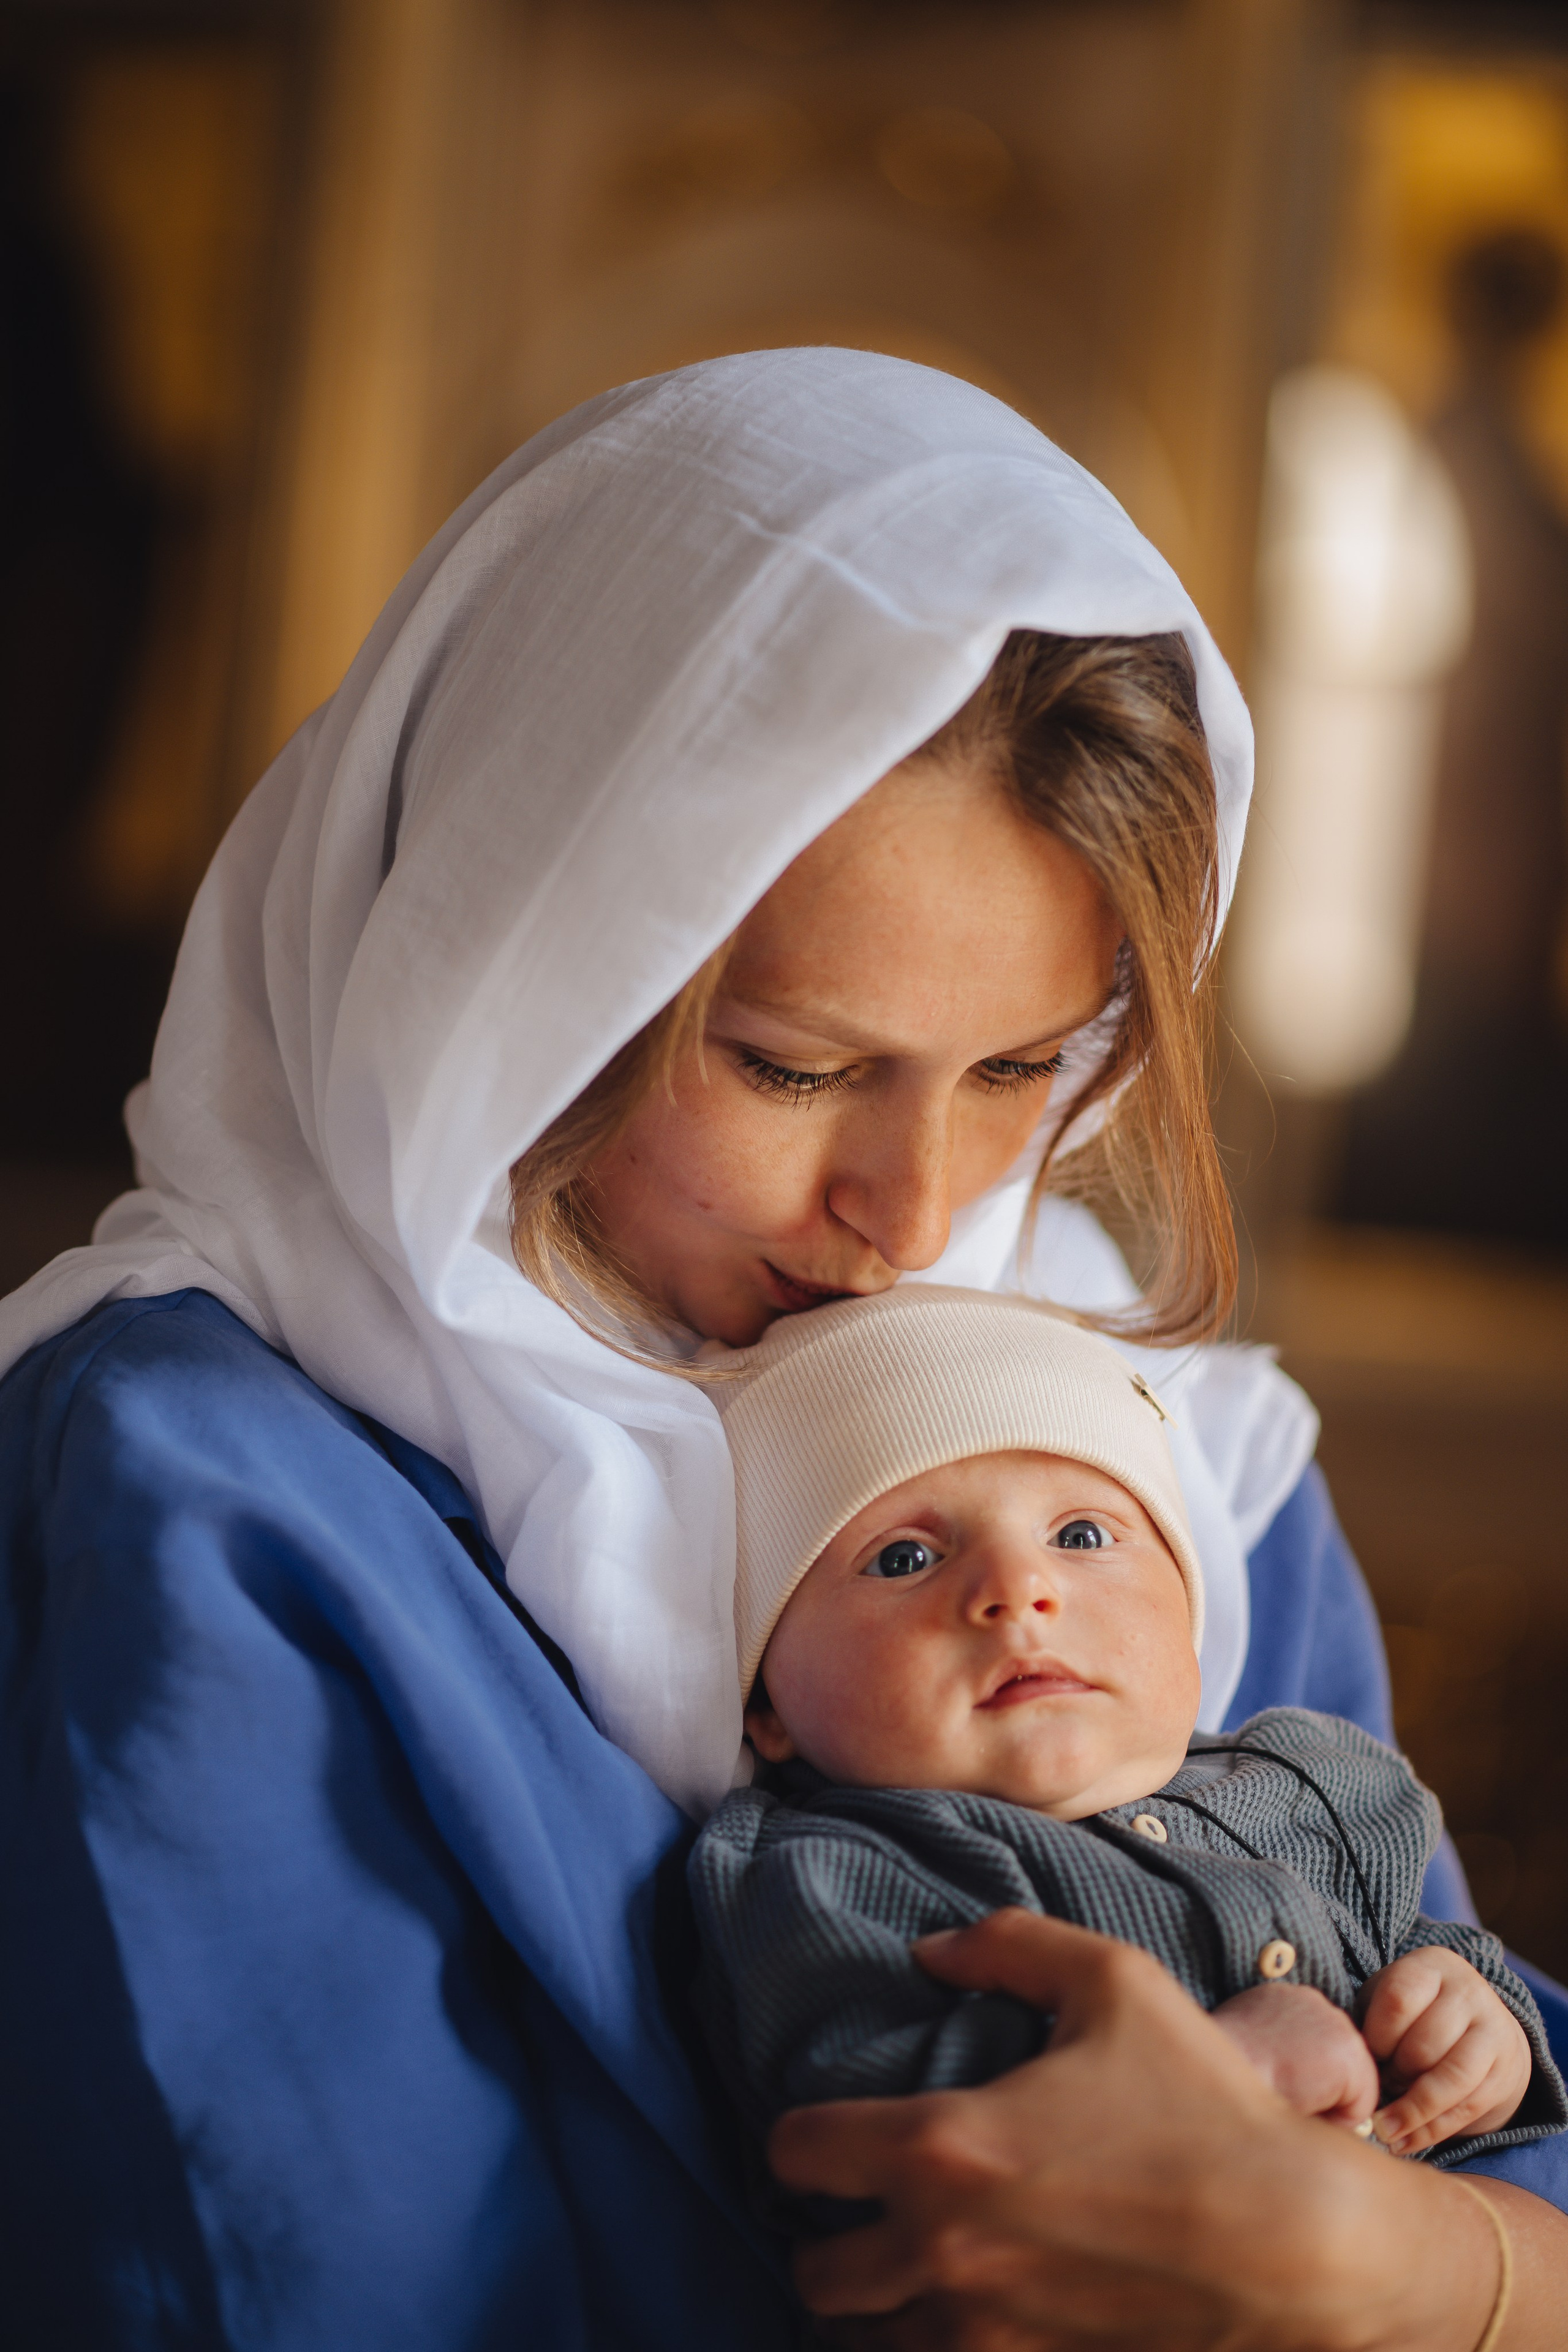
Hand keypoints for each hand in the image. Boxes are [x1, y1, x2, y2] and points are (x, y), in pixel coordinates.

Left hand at [766, 1909, 1510, 2349]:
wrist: (1298, 2246)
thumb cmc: (1204, 2104)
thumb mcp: (1114, 1982)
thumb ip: (1008, 1945)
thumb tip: (929, 1952)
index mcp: (942, 2148)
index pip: (794, 2152)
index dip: (799, 2133)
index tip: (831, 2125)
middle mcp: (942, 2252)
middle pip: (811, 2273)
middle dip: (826, 2235)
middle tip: (863, 2205)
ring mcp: (985, 2333)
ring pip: (866, 2339)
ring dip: (875, 2303)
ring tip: (910, 2259)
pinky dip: (929, 2342)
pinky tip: (965, 2304)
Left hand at [1359, 1949, 1531, 2155]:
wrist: (1480, 2022)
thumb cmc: (1414, 2013)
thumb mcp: (1387, 1999)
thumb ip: (1367, 2023)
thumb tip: (1345, 2072)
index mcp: (1431, 1966)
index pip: (1399, 1998)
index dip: (1378, 2035)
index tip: (1365, 2056)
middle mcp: (1468, 1993)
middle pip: (1425, 2044)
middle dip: (1395, 2075)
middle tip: (1376, 2090)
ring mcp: (1493, 2031)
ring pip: (1452, 2080)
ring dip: (1413, 2112)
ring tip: (1384, 2129)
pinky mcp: (1505, 2071)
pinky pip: (1468, 2108)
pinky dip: (1431, 2131)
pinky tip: (1404, 2142)